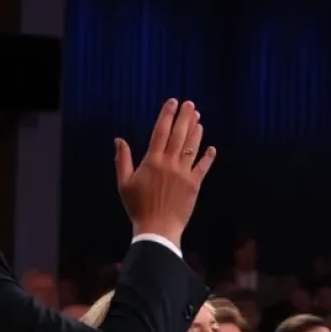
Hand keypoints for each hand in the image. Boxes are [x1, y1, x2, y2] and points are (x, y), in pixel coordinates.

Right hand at [115, 98, 216, 248]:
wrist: (158, 228)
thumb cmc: (138, 207)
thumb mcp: (124, 183)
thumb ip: (123, 160)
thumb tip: (119, 140)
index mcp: (152, 161)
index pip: (160, 132)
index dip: (167, 115)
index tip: (172, 103)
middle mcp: (169, 164)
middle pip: (179, 135)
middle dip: (185, 118)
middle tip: (190, 104)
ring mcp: (184, 174)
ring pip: (191, 148)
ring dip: (196, 132)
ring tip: (198, 119)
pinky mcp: (194, 185)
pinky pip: (202, 167)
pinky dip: (207, 157)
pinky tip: (211, 148)